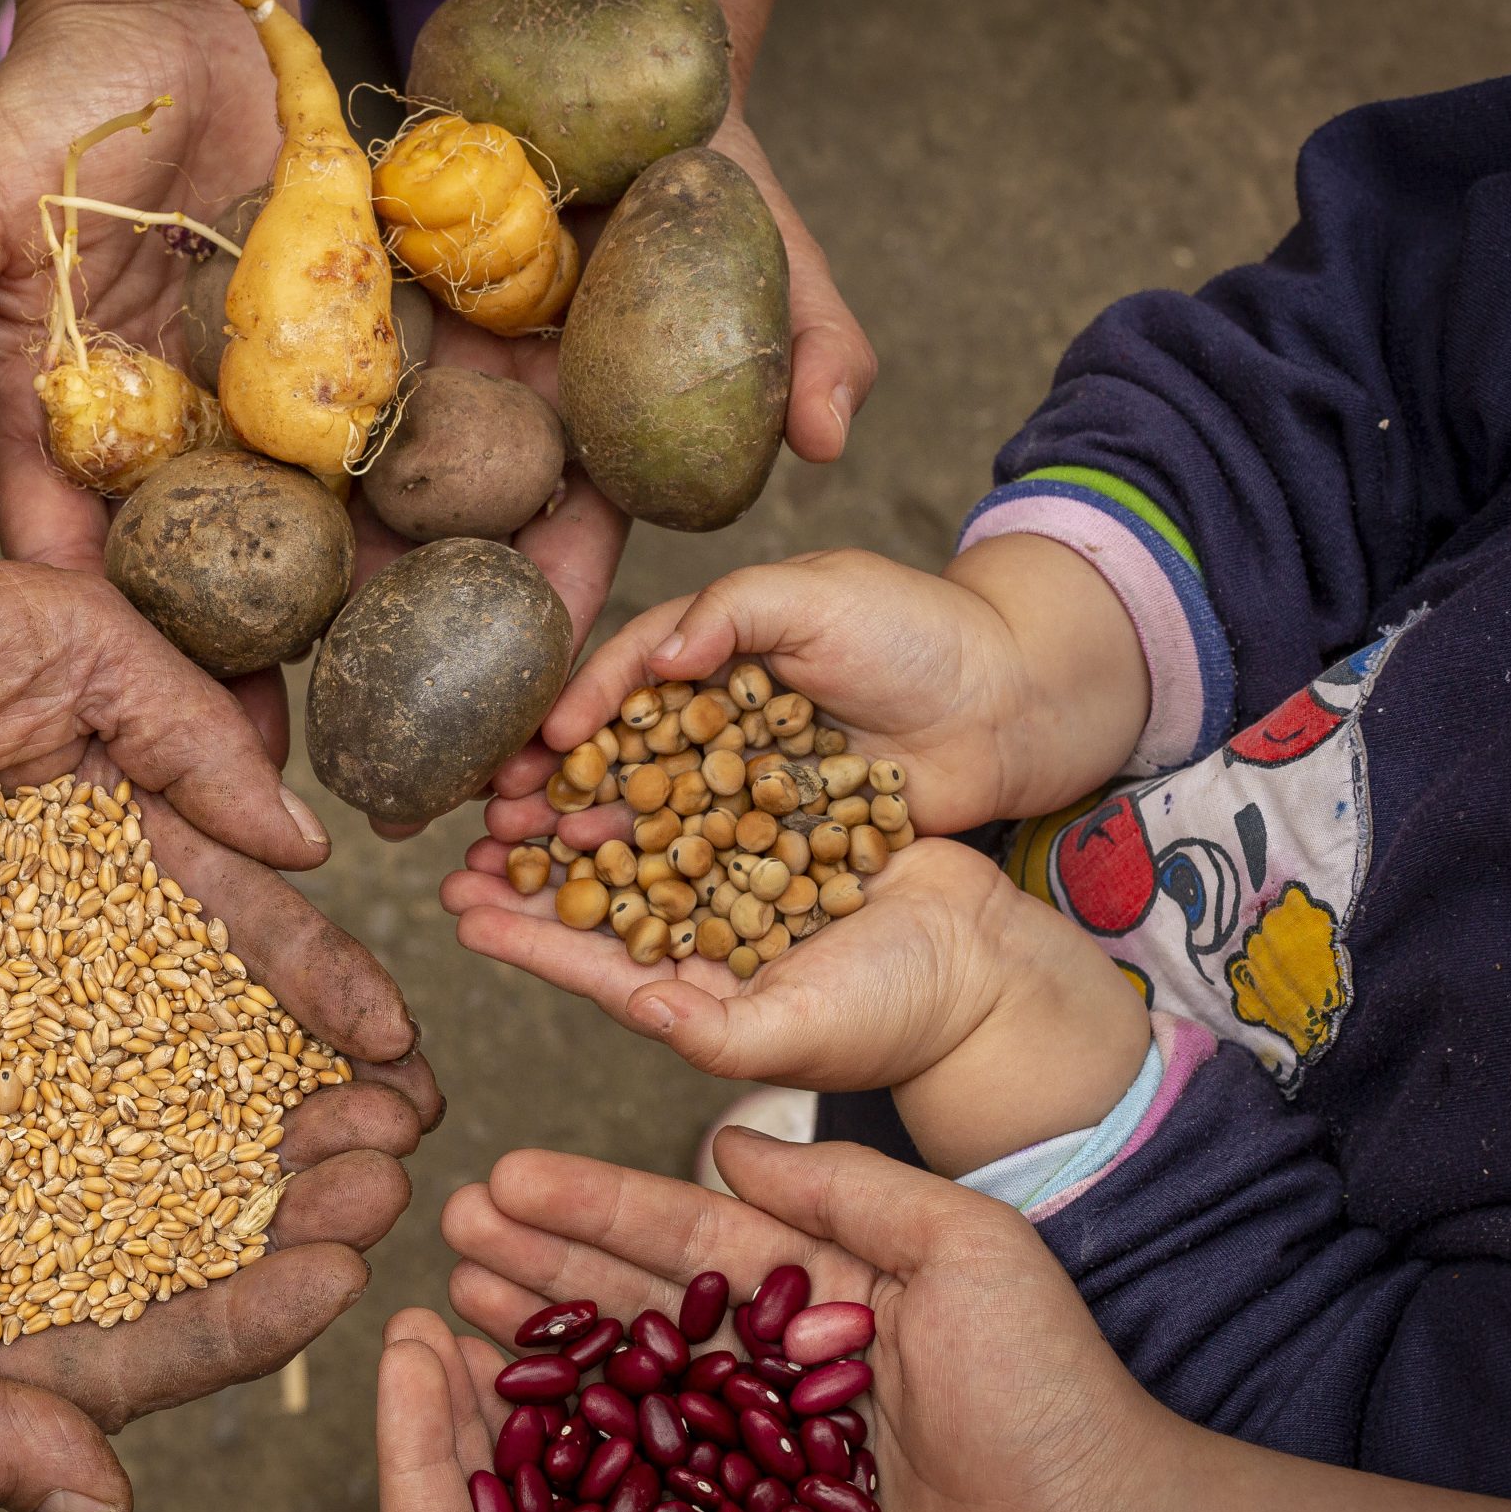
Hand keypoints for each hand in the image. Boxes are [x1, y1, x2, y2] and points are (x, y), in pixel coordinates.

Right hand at [0, 0, 631, 783]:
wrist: (179, 7)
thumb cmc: (48, 105)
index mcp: (98, 444)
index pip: (116, 580)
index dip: (154, 675)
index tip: (199, 767)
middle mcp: (204, 448)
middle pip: (251, 590)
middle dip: (293, 684)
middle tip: (345, 790)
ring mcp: (299, 406)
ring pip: (354, 536)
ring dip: (403, 622)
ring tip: (459, 722)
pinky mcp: (384, 348)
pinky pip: (439, 434)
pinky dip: (487, 500)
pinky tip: (536, 577)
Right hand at [0, 778, 440, 1511]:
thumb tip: (109, 1508)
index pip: (144, 1353)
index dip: (252, 1314)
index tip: (354, 1262)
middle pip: (176, 1239)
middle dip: (288, 1200)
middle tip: (396, 1150)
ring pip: (151, 1138)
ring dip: (253, 1109)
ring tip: (357, 1069)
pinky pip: (83, 1049)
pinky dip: (167, 1026)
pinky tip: (247, 989)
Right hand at [413, 1136, 1183, 1511]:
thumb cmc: (1052, 1394)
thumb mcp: (966, 1247)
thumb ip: (848, 1190)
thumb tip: (731, 1142)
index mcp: (818, 1301)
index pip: (680, 1242)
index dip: (592, 1205)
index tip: (508, 1174)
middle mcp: (771, 1380)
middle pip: (630, 1314)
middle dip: (538, 1268)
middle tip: (451, 1227)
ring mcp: (755, 1469)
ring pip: (620, 1404)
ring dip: (533, 1355)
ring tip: (453, 1308)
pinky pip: (644, 1509)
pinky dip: (567, 1472)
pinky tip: (500, 1435)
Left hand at [442, 836, 1147, 1176]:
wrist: (991, 968)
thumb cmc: (897, 1017)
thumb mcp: (797, 1034)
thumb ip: (712, 1029)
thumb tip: (633, 1004)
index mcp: (691, 995)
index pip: (588, 965)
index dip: (524, 938)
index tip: (458, 908)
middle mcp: (702, 940)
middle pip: (601, 895)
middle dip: (534, 866)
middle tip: (466, 832)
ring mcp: (740, 884)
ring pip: (643, 838)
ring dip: (585, 809)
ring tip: (524, 778)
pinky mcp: (781, 833)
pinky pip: (706, 795)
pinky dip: (661, 768)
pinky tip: (619, 735)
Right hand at [487, 539, 1147, 836]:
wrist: (1017, 703)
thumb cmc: (918, 631)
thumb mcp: (818, 594)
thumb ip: (733, 612)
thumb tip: (655, 657)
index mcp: (713, 654)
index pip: (622, 685)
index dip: (572, 719)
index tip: (533, 755)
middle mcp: (716, 723)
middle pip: (616, 764)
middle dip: (551, 797)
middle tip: (492, 829)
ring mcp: (746, 787)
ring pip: (648, 822)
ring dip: (582, 851)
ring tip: (519, 876)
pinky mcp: (782, 841)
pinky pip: (708, 869)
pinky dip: (653, 890)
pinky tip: (605, 917)